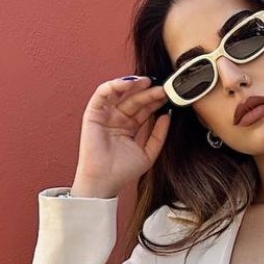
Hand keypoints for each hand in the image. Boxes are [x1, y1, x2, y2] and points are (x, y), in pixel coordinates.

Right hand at [72, 76, 170, 197]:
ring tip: (148, 82)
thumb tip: (168, 115)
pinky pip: (102, 94)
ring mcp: (106, 115)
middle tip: (163, 88)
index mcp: (130, 126)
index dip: (156, 101)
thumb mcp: (149, 153)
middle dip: (149, 93)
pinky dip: (114, 86)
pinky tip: (128, 84)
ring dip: (133, 86)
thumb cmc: (123, 171)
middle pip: (135, 100)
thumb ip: (159, 135)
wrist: (104, 181)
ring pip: (120, 93)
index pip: (145, 109)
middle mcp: (118, 118)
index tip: (170, 95)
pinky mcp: (93, 113)